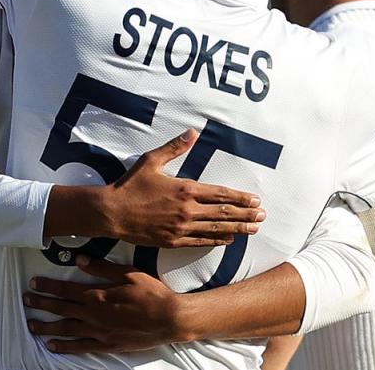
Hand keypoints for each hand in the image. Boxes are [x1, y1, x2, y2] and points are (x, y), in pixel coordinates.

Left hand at [25, 255, 189, 352]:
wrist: (169, 319)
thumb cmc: (151, 294)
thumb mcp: (128, 273)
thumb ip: (101, 267)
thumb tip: (79, 259)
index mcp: (98, 295)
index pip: (65, 289)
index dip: (47, 286)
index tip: (34, 283)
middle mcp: (94, 315)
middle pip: (61, 309)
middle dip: (41, 304)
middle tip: (26, 300)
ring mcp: (99, 332)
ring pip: (66, 329)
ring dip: (46, 326)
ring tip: (31, 324)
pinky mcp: (106, 345)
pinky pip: (80, 346)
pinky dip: (64, 346)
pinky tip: (52, 345)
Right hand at [101, 129, 265, 247]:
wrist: (111, 212)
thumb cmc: (130, 185)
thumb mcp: (151, 160)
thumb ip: (174, 147)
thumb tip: (191, 133)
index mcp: (185, 189)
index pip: (220, 194)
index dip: (240, 198)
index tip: (254, 199)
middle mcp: (187, 210)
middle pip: (224, 213)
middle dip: (246, 214)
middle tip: (262, 216)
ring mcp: (181, 227)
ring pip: (216, 229)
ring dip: (238, 229)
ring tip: (254, 229)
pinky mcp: (173, 241)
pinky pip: (201, 241)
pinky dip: (217, 240)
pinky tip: (229, 239)